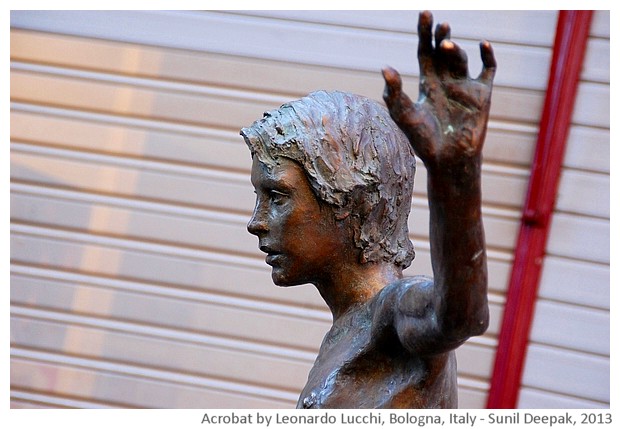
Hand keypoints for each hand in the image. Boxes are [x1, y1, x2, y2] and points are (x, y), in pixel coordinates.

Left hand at [382, 11, 495, 169]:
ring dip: (454, 49)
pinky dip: (488, 56)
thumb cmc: (423, 141)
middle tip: (439, 23)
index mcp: (427, 82)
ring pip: (460, 58)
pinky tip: (483, 45)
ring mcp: (464, 85)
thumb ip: (395, 94)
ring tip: (445, 44)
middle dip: (441, 34)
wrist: (448, 159)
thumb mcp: (404, 115)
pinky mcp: (481, 94)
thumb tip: (385, 68)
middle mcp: (445, 80)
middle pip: (442, 50)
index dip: (424, 33)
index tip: (424, 14)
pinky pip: (488, 69)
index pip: (424, 51)